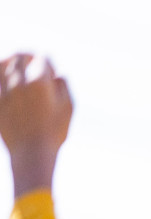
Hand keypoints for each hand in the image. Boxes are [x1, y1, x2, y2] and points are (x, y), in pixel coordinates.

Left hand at [0, 54, 72, 197]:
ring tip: (14, 66)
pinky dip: (0, 77)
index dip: (49, 64)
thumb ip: (63, 86)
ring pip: (2, 64)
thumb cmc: (53, 132)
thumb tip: (57, 74)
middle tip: (32, 62)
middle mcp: (19, 81)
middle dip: (28, 57)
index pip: (43, 58)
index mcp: (39, 81)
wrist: (31, 153)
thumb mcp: (68, 108)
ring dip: (10, 62)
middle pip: (20, 57)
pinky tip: (5, 79)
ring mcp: (4, 89)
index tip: (52, 73)